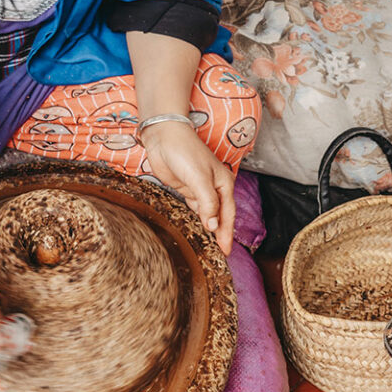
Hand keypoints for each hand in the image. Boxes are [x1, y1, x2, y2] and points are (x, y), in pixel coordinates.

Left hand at [140, 121, 235, 254]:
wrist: (163, 136)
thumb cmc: (184, 152)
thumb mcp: (199, 178)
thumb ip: (208, 203)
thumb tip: (213, 226)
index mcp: (223, 184)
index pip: (228, 214)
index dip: (227, 233)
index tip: (227, 252)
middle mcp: (214, 187)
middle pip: (220, 216)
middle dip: (221, 234)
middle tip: (221, 255)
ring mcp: (199, 189)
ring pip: (208, 213)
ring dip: (210, 228)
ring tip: (210, 248)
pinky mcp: (186, 188)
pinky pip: (195, 208)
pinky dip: (198, 219)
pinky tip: (198, 229)